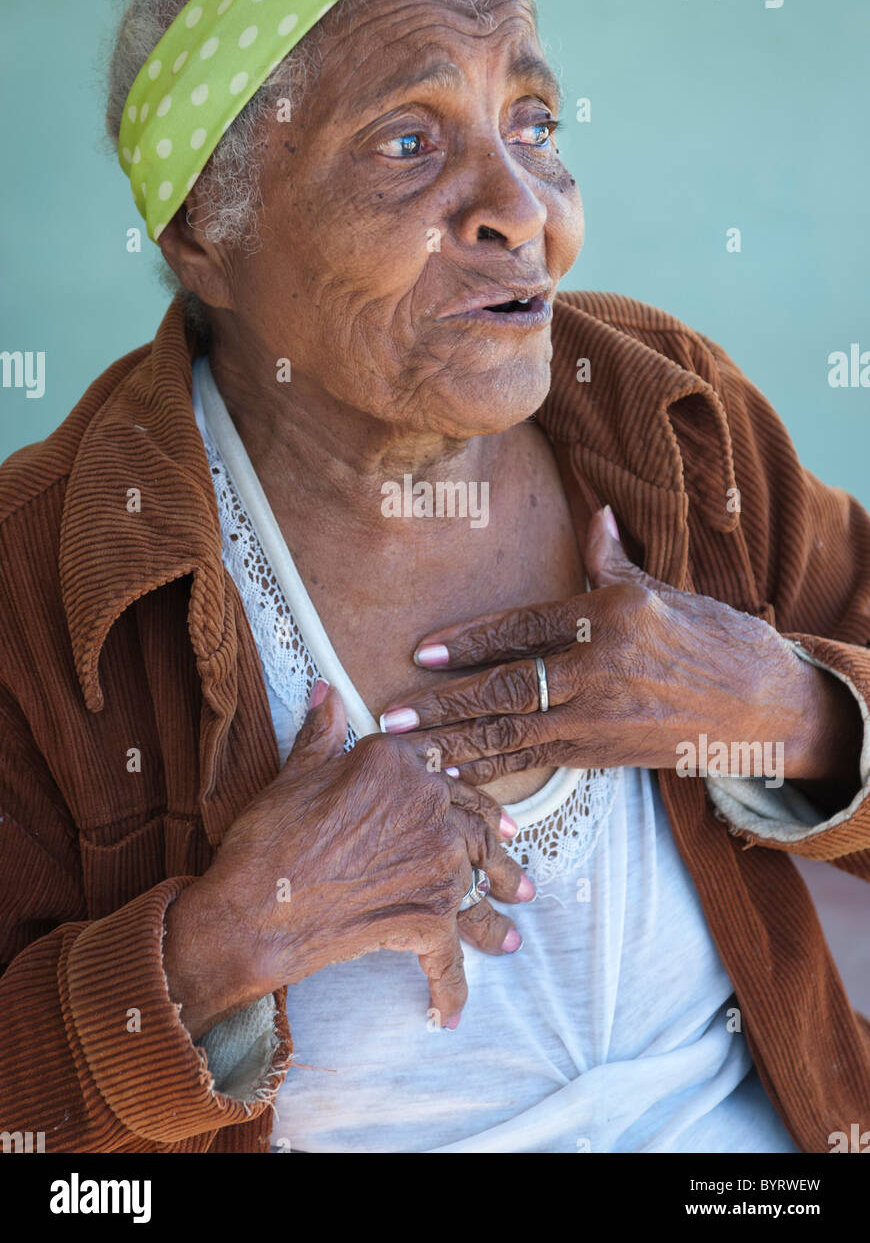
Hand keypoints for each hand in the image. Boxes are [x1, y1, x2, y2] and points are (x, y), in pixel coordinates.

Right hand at [174, 683, 532, 1037]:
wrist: (254, 909)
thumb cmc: (268, 839)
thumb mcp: (294, 773)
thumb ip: (322, 732)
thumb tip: (325, 692)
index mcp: (398, 765)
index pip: (444, 773)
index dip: (463, 794)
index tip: (481, 809)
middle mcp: (430, 807)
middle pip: (477, 828)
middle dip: (498, 855)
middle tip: (516, 879)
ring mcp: (436, 864)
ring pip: (478, 887)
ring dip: (494, 917)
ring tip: (509, 938)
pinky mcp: (428, 918)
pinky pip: (448, 958)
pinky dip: (450, 989)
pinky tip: (449, 1016)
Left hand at [379, 506, 843, 787]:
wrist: (764, 705)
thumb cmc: (712, 639)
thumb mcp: (663, 590)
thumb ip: (613, 560)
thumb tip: (595, 514)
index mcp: (611, 616)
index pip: (522, 628)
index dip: (467, 642)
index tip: (419, 653)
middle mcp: (603, 667)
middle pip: (507, 688)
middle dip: (443, 705)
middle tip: (391, 717)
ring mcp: (604, 715)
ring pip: (515, 733)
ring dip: (455, 745)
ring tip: (408, 754)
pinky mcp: (606, 753)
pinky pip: (538, 761)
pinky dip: (493, 772)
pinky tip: (456, 778)